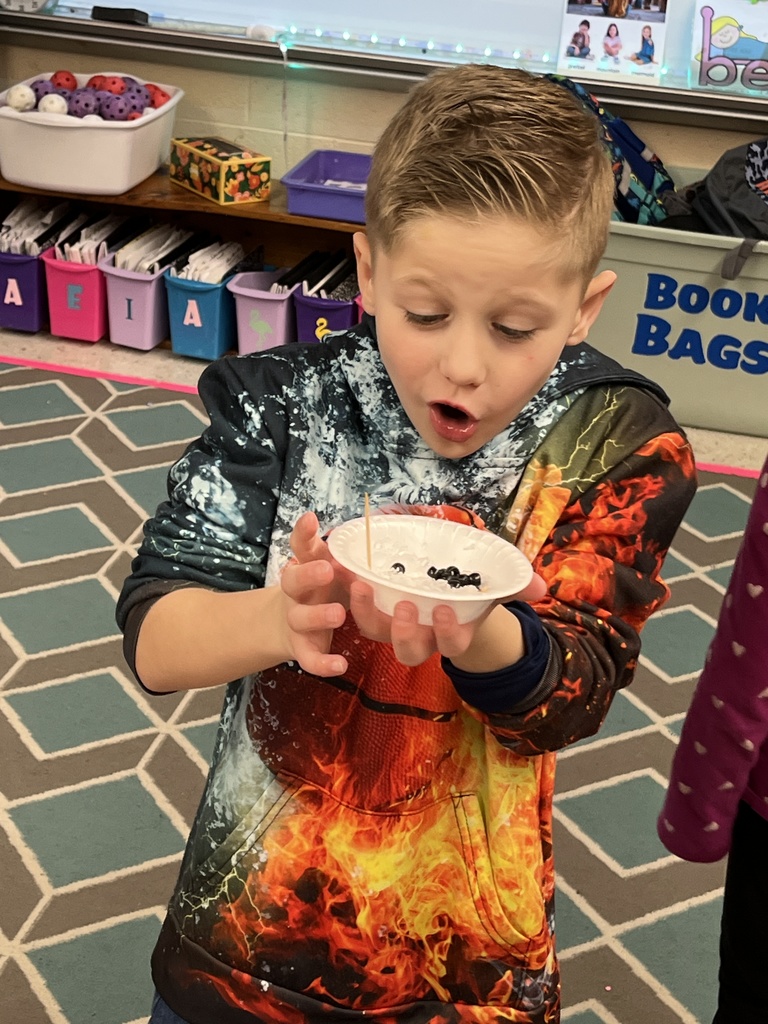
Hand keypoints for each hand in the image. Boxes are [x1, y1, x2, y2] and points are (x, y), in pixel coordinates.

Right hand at [279, 511, 355, 676]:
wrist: (289, 623)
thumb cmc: (317, 587)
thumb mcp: (321, 563)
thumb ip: (322, 546)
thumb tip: (320, 519)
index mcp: (302, 567)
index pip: (298, 547)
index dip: (303, 534)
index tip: (310, 520)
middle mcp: (295, 594)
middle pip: (293, 582)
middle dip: (308, 575)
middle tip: (327, 569)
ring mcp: (297, 622)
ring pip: (302, 619)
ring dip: (318, 616)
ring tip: (338, 614)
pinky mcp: (303, 648)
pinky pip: (310, 659)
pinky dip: (323, 664)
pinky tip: (341, 664)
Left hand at [348, 570, 546, 668]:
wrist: (444, 585)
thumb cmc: (471, 587)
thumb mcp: (493, 583)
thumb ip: (515, 585)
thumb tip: (541, 587)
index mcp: (451, 631)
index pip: (451, 643)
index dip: (448, 632)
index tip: (445, 610)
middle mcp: (421, 635)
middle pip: (409, 650)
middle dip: (404, 632)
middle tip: (404, 605)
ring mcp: (392, 623)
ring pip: (375, 632)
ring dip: (365, 612)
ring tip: (360, 586)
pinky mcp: (372, 606)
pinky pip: (354, 606)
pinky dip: (346, 590)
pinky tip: (340, 566)